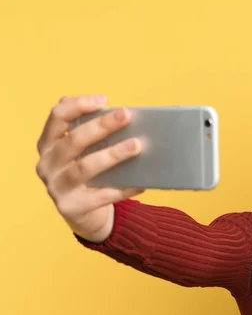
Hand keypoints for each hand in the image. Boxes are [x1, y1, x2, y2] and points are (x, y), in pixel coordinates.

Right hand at [36, 96, 143, 242]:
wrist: (81, 213)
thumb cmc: (85, 174)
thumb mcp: (81, 152)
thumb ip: (89, 132)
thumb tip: (118, 114)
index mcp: (48, 144)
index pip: (57, 117)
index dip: (78, 105)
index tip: (104, 100)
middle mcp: (47, 164)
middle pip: (74, 140)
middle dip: (101, 126)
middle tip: (126, 116)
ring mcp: (57, 187)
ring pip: (85, 167)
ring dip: (113, 154)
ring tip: (136, 146)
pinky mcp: (72, 207)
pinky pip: (102, 196)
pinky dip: (123, 188)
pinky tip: (141, 182)